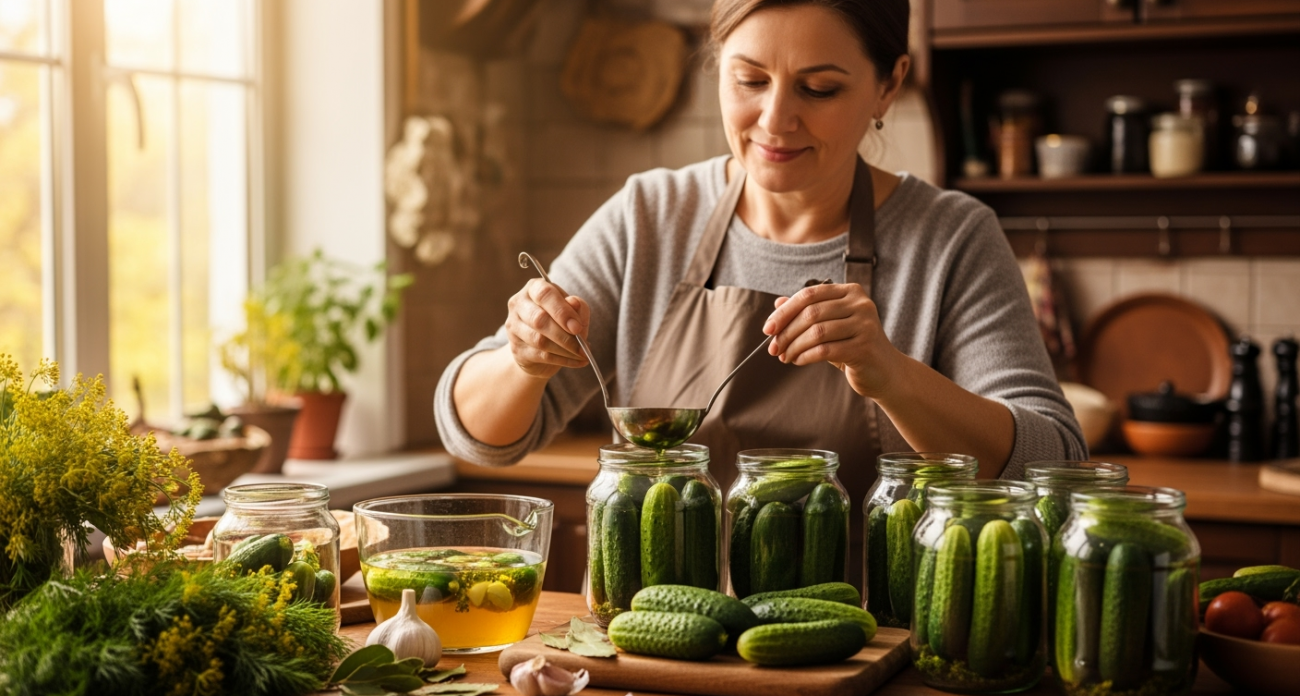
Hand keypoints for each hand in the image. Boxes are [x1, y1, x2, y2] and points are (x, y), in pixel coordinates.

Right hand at [505, 278, 590, 378]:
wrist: (539, 346)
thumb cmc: (559, 321)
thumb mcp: (572, 310)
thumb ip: (577, 306)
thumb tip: (574, 303)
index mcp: (533, 288)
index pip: (544, 294)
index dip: (562, 311)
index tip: (577, 327)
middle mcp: (519, 304)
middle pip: (539, 319)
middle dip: (564, 334)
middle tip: (583, 345)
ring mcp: (514, 327)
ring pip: (539, 340)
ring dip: (565, 349)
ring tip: (583, 354)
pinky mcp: (516, 348)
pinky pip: (541, 356)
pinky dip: (563, 360)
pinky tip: (577, 361)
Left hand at [762, 282, 901, 396]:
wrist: (884, 372)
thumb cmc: (853, 346)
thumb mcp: (829, 325)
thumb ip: (807, 312)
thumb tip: (778, 303)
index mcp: (851, 292)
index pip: (810, 294)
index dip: (785, 311)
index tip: (768, 328)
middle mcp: (860, 304)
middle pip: (811, 313)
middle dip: (786, 332)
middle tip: (774, 348)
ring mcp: (865, 325)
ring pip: (816, 332)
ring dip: (794, 346)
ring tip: (785, 357)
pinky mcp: (864, 348)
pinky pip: (825, 350)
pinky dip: (805, 356)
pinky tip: (798, 361)